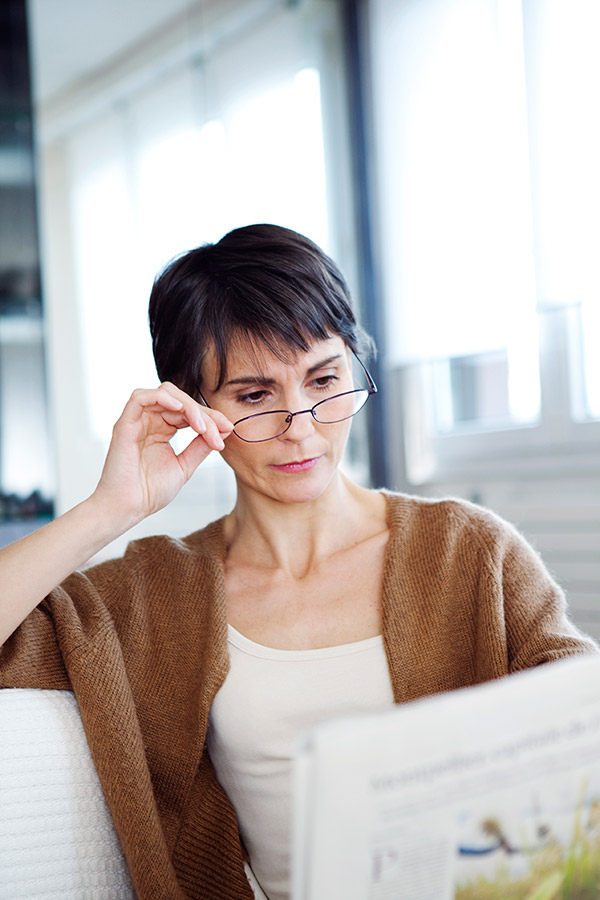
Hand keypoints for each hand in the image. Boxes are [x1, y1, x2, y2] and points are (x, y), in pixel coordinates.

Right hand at [91, 383, 233, 525]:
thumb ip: (201, 446)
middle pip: (181, 400)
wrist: (127, 509)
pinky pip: (140, 398)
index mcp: (162, 429)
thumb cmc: (149, 492)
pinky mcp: (124, 424)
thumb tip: (224, 430)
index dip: (211, 417)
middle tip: (220, 432)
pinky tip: (179, 408)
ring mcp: (137, 421)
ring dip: (188, 406)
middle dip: (204, 413)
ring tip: (202, 427)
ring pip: (165, 394)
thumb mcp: (184, 466)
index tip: (228, 429)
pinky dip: (162, 397)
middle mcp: (149, 421)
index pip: (189, 411)